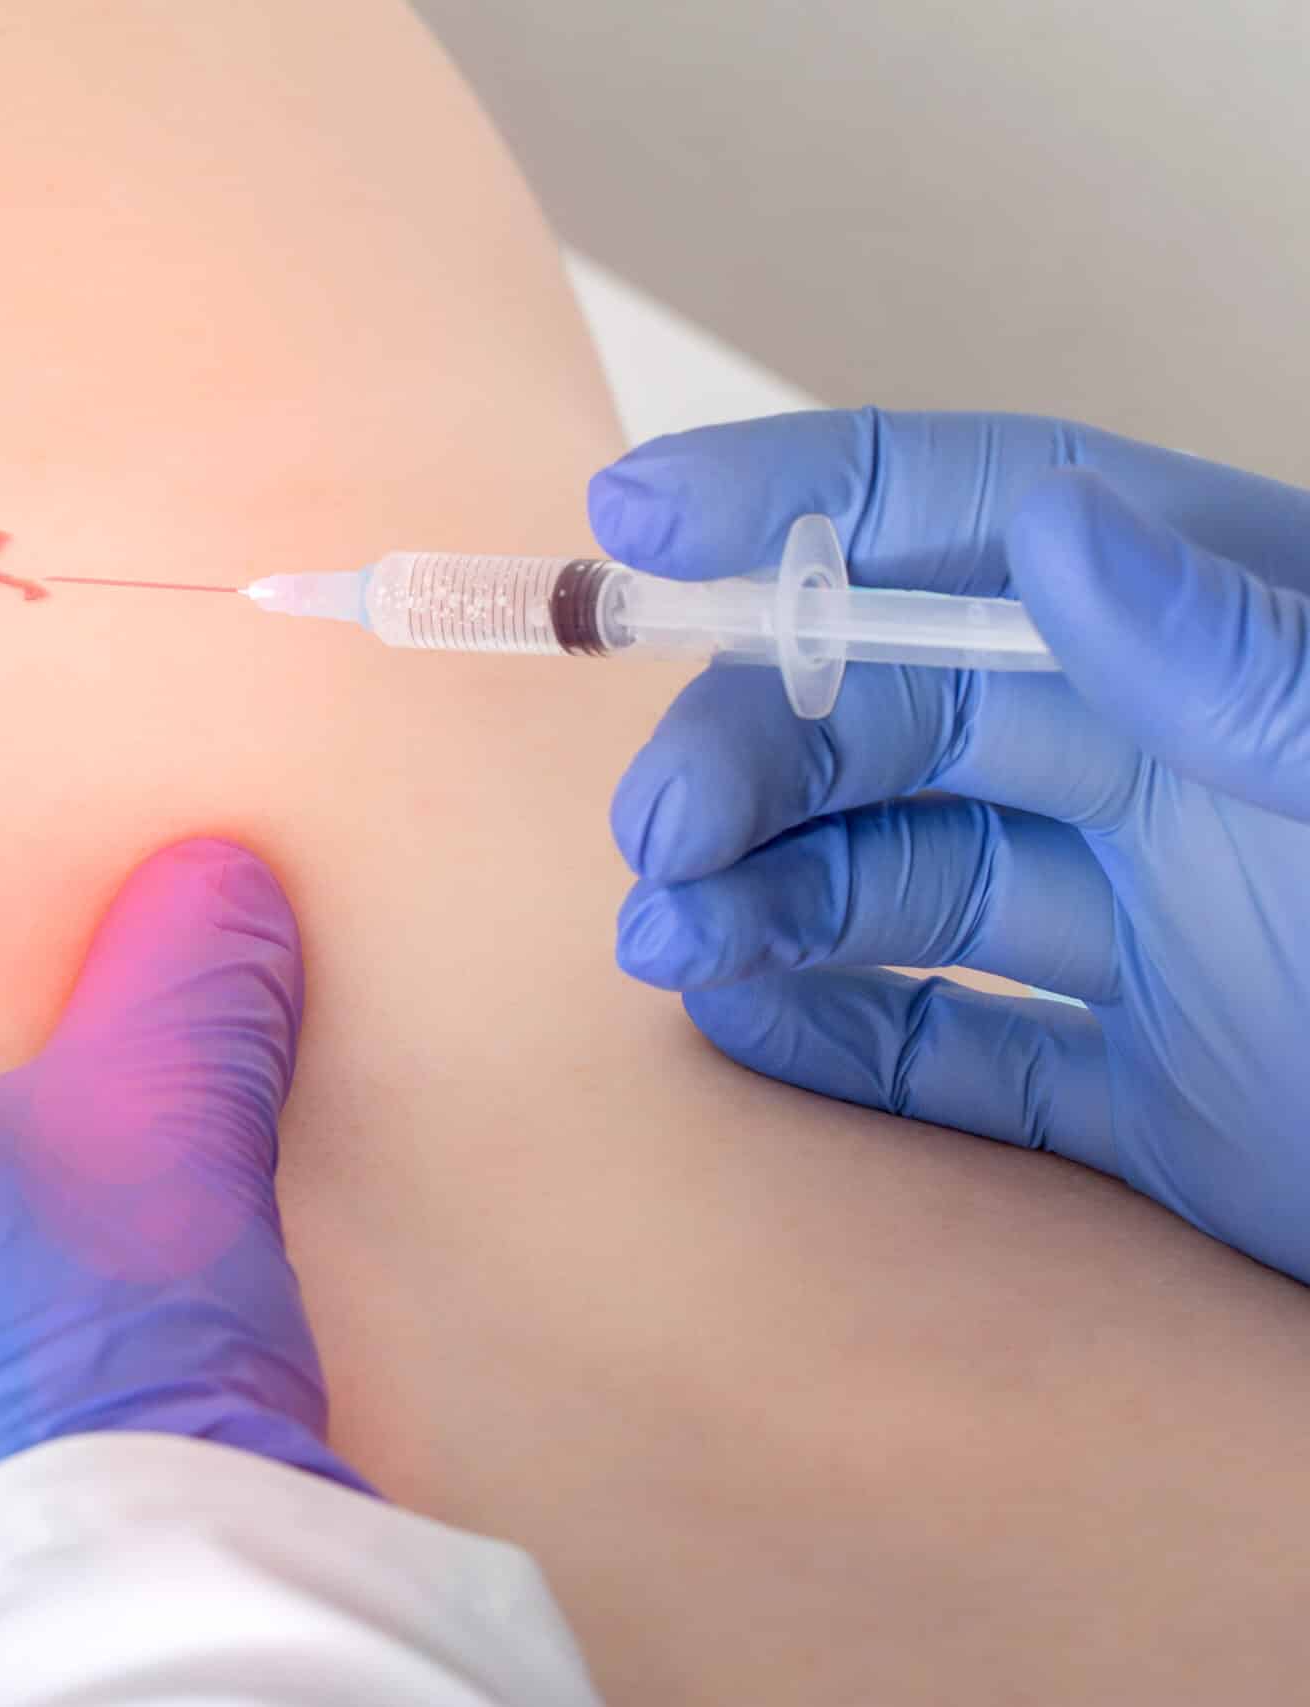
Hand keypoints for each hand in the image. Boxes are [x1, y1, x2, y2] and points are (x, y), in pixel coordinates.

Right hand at [596, 409, 1309, 1281]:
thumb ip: (1249, 661)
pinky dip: (827, 1036)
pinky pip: (946, 1048)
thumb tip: (1054, 537)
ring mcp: (1152, 934)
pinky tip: (739, 1022)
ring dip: (756, 897)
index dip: (801, 504)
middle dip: (746, 750)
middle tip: (655, 830)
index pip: (982, 519)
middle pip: (895, 713)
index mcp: (1236, 643)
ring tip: (670, 947)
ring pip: (892, 881)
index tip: (636, 526)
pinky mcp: (1145, 1092)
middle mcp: (1173, 770)